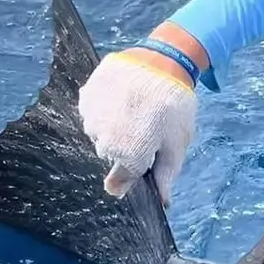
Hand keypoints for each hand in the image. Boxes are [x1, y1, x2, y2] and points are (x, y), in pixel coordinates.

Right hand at [78, 24, 208, 204]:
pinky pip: (92, 111)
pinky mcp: (86, 95)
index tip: (141, 161)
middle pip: (110, 155)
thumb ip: (166, 176)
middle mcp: (103, 140)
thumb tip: (162, 203)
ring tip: (136, 109)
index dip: (130, 175)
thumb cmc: (175, 106)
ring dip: (113, 126)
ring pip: (99, 133)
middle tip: (146, 128)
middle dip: (125, 148)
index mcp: (127, 156)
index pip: (118, 182)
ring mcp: (92, 116)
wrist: (163, 60)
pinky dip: (104, 107)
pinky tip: (123, 97)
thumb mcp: (177, 144)